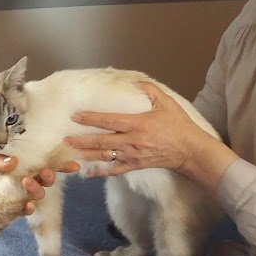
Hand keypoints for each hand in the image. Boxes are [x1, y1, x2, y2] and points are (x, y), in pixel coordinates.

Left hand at [0, 152, 78, 214]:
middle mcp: (24, 177)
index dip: (60, 164)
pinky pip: (24, 209)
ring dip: (36, 190)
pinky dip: (28, 209)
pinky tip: (28, 206)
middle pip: (45, 179)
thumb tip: (12, 161)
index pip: (44, 163)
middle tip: (44, 173)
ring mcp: (18, 192)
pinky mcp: (10, 205)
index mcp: (22, 163)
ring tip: (26, 183)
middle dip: (49, 177)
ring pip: (37, 193)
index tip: (73, 164)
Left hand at [64, 81, 215, 175]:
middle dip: (81, 140)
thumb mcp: (166, 103)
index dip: (90, 118)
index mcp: (138, 124)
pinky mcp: (134, 165)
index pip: (109, 121)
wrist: (190, 151)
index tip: (75, 116)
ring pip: (104, 156)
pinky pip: (114, 170)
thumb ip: (149, 90)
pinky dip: (99, 172)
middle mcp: (131, 141)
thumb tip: (134, 82)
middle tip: (64, 138)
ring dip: (85, 154)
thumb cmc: (179, 125)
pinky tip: (86, 172)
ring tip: (69, 152)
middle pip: (101, 141)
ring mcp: (131, 155)